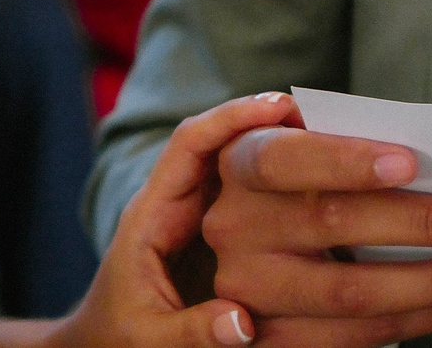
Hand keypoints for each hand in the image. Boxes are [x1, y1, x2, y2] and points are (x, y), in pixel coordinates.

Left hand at [39, 94, 304, 347]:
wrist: (101, 347)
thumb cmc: (116, 339)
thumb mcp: (148, 340)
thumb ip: (192, 332)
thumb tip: (244, 323)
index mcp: (151, 215)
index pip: (188, 145)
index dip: (231, 119)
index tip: (279, 107)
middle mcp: (175, 203)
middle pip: (220, 144)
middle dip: (267, 124)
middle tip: (322, 119)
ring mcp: (196, 215)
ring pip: (237, 167)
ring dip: (278, 150)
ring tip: (330, 142)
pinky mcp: (216, 233)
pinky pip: (247, 196)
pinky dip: (280, 186)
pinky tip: (319, 187)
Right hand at [202, 123, 431, 344]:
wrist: (251, 241)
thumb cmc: (297, 178)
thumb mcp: (298, 144)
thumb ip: (340, 138)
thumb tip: (430, 152)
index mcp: (240, 165)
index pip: (287, 159)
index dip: (346, 161)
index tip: (411, 162)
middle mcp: (236, 229)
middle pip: (332, 225)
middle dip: (420, 223)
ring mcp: (250, 290)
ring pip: (351, 293)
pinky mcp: (277, 339)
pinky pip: (359, 338)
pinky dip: (427, 320)